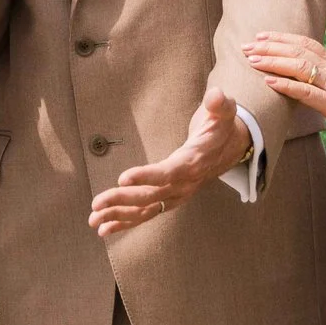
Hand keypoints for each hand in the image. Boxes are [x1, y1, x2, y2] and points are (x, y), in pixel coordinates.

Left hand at [87, 86, 243, 237]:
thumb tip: (216, 96)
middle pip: (152, 196)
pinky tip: (105, 228)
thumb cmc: (220, 128)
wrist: (230, 150)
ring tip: (94, 220)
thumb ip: (219, 104)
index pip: (169, 172)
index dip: (146, 176)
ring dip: (119, 216)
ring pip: (146, 209)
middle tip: (97, 204)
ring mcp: (177, 195)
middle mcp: (185, 184)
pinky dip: (126, 222)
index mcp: (194, 162)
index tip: (122, 178)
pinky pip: (147, 214)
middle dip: (123, 200)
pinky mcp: (170, 199)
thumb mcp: (224, 112)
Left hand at [243, 33, 325, 150]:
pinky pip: (307, 92)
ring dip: (272, 61)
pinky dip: (286, 85)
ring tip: (251, 60)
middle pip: (297, 51)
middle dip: (270, 47)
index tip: (261, 36)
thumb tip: (310, 80)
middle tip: (246, 45)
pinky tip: (269, 81)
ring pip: (299, 66)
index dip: (282, 38)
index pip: (305, 44)